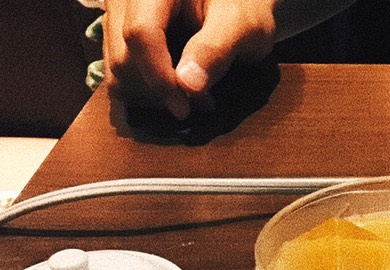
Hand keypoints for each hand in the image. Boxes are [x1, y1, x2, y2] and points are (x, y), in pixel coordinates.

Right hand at [101, 0, 277, 119]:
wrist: (236, 3)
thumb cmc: (243, 7)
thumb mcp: (242, 25)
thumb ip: (215, 49)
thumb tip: (187, 85)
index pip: (140, 33)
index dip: (159, 78)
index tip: (184, 109)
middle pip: (122, 56)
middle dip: (159, 91)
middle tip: (202, 102)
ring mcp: (120, 15)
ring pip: (116, 69)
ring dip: (152, 96)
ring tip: (195, 96)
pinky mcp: (121, 33)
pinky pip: (120, 72)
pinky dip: (147, 91)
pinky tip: (179, 89)